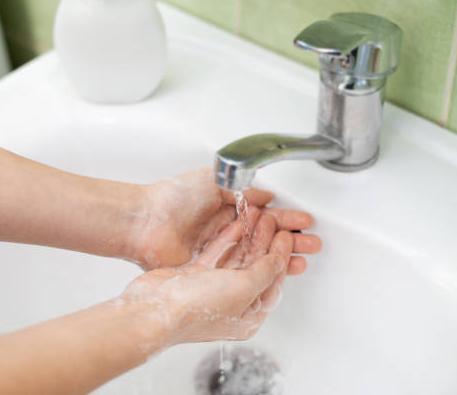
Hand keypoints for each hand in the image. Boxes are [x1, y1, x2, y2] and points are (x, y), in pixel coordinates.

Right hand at [121, 211, 294, 343]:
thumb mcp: (242, 288)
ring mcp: (211, 290)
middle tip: (273, 223)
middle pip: (255, 269)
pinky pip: (216, 255)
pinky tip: (235, 226)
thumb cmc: (195, 309)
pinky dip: (227, 240)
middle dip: (265, 243)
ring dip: (247, 238)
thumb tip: (279, 262)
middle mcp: (231, 304)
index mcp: (247, 317)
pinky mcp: (194, 277)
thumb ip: (264, 272)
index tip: (287, 237)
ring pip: (236, 260)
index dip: (281, 257)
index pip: (272, 283)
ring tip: (256, 217)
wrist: (155, 309)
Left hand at [128, 168, 320, 269]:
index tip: (305, 222)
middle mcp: (226, 229)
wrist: (144, 221)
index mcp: (227, 207)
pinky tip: (275, 273)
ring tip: (302, 261)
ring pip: (257, 256)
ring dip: (280, 258)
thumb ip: (243, 190)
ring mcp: (218, 251)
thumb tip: (267, 195)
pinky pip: (239, 272)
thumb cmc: (173, 198)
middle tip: (312, 244)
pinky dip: (258, 273)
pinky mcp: (209, 269)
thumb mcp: (214, 181)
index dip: (286, 219)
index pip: (264, 214)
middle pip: (266, 237)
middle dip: (291, 240)